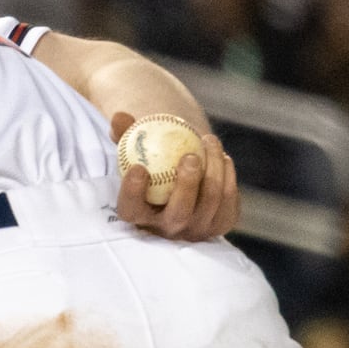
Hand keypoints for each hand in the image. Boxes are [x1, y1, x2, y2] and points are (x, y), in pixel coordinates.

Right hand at [110, 111, 242, 242]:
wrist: (180, 181)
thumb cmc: (152, 161)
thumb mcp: (136, 149)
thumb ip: (126, 133)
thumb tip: (120, 117)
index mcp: (139, 216)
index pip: (131, 209)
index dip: (133, 192)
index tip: (138, 167)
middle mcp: (166, 229)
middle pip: (179, 213)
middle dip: (186, 185)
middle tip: (190, 156)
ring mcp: (196, 230)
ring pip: (210, 202)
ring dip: (213, 168)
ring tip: (209, 141)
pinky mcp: (220, 225)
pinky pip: (228, 200)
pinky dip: (227, 175)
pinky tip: (222, 157)